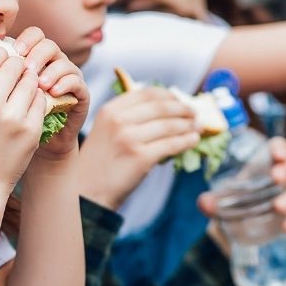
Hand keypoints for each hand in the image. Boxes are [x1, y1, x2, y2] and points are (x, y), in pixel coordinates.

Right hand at [0, 46, 46, 195]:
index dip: (0, 55)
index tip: (2, 60)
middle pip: (15, 64)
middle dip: (17, 65)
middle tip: (16, 72)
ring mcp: (13, 116)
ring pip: (31, 80)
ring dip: (28, 81)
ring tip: (21, 89)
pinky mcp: (31, 130)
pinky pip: (40, 100)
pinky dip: (35, 100)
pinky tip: (27, 107)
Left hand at [11, 27, 89, 159]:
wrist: (33, 147)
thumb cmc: (9, 121)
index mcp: (33, 58)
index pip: (34, 35)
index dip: (25, 39)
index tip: (14, 50)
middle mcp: (52, 64)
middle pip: (48, 44)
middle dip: (37, 54)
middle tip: (27, 68)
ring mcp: (67, 77)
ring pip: (63, 61)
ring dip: (51, 70)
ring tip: (40, 84)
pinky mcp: (80, 93)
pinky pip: (77, 81)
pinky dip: (65, 83)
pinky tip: (52, 92)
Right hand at [77, 88, 199, 209]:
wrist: (87, 192)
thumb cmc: (100, 162)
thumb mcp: (106, 130)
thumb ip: (128, 117)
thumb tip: (167, 108)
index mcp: (110, 110)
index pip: (147, 93)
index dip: (168, 95)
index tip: (180, 100)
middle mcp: (118, 120)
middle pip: (161, 107)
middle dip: (182, 108)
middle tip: (194, 113)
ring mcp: (129, 139)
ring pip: (169, 125)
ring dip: (188, 125)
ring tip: (197, 126)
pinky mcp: (140, 158)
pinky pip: (171, 145)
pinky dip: (186, 141)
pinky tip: (193, 140)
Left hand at [198, 137, 285, 246]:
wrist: (248, 231)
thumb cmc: (238, 204)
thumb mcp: (223, 201)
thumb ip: (213, 202)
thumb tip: (203, 203)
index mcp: (264, 166)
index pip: (278, 149)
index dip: (280, 148)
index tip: (277, 154)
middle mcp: (280, 180)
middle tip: (277, 176)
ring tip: (279, 206)